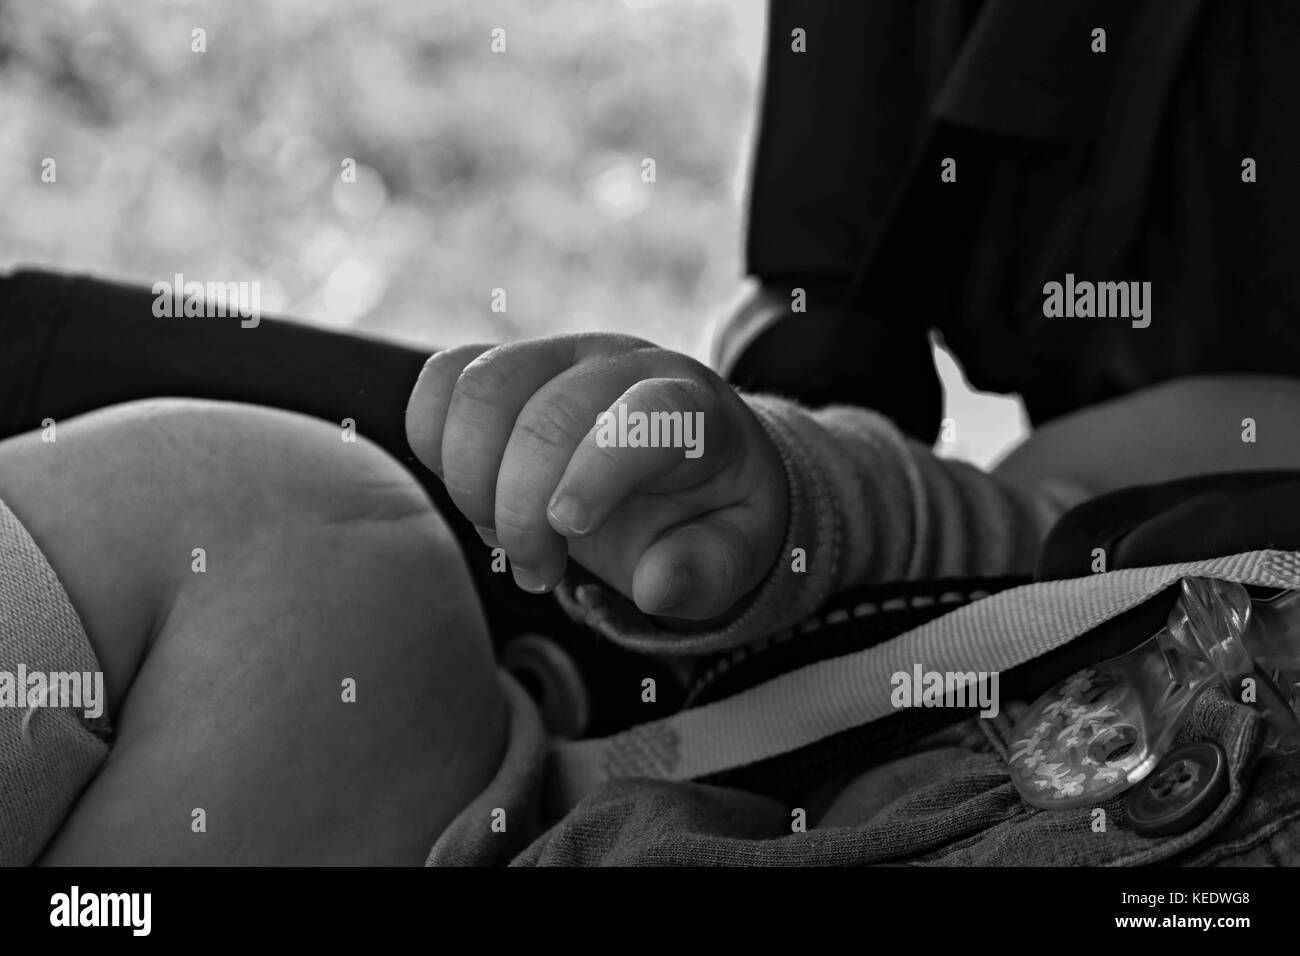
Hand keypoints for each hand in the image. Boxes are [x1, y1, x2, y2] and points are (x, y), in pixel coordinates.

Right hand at [405, 333, 787, 620]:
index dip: (597, 473)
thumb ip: (705, 573)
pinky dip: (434, 440)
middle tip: (535, 570)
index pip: (644, 417)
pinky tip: (471, 492)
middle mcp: (622, 365)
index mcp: (692, 408)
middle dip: (522, 508)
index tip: (568, 530)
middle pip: (548, 412)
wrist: (685, 466)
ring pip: (483, 388)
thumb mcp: (734, 556)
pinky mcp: (507, 365)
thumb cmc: (706, 512)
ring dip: (470, 479)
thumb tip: (658, 586)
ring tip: (499, 535)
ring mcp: (558, 355)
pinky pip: (444, 378)